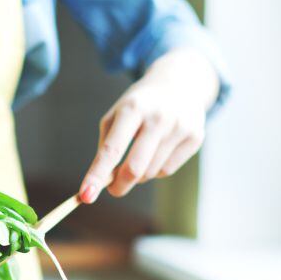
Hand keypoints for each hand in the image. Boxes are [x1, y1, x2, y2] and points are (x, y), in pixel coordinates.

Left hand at [79, 48, 218, 202]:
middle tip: (113, 189)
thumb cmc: (139, 106)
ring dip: (139, 174)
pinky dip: (156, 169)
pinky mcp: (195, 136)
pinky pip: (167, 170)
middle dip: (119, 186)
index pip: (111, 150)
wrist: (179, 83)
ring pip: (151, 172)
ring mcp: (180, 127)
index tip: (85, 196)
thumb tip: (102, 183)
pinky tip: (158, 151)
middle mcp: (158, 117)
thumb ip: (106, 148)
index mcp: (132, 109)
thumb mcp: (116, 116)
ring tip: (140, 155)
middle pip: (134, 168)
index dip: (97, 175)